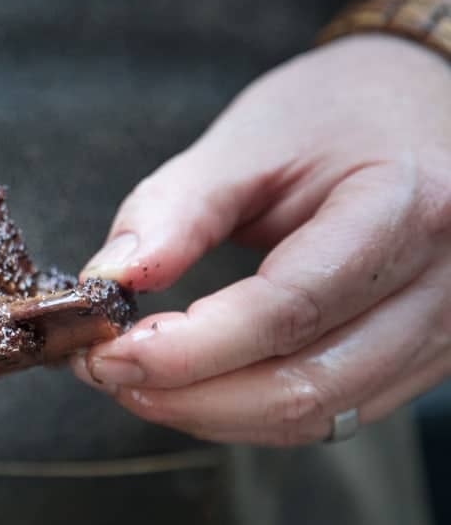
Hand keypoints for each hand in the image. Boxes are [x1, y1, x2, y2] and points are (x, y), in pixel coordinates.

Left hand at [73, 35, 450, 445]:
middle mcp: (441, 284)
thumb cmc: (334, 113)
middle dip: (187, 396)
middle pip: (303, 385)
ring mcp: (441, 331)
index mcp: (401, 207)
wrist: (415, 108)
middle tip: (107, 372)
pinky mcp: (423, 358)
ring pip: (316, 416)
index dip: (189, 349)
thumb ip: (173, 211)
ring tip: (138, 381)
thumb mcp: (246, 140)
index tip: (110, 352)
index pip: (287, 310)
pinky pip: (330, 414)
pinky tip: (194, 387)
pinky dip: (250, 412)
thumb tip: (108, 283)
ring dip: (211, 414)